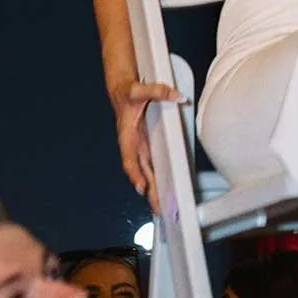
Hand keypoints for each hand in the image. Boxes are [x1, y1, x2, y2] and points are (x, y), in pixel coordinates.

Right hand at [110, 76, 184, 210]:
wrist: (121, 89)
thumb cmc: (127, 91)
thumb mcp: (139, 89)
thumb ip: (157, 91)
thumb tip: (177, 96)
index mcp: (127, 135)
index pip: (129, 158)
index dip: (135, 173)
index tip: (141, 186)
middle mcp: (134, 144)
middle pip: (141, 172)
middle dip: (148, 191)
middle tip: (158, 208)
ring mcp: (140, 145)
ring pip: (147, 171)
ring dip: (153, 188)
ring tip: (162, 207)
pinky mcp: (147, 144)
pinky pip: (152, 163)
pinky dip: (157, 177)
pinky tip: (164, 189)